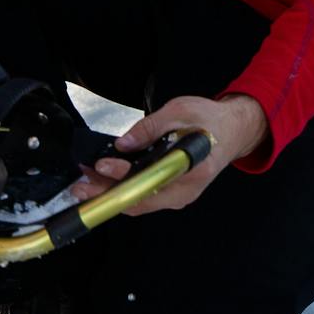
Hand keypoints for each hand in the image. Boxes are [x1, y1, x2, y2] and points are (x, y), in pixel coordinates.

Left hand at [77, 92, 267, 214]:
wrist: (233, 130)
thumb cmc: (209, 119)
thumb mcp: (181, 111)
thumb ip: (151, 126)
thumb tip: (122, 143)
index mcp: (192, 169)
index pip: (151, 180)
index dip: (123, 175)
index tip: (101, 164)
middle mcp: (184, 192)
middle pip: (140, 200)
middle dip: (107, 194)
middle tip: (79, 187)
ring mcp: (178, 197)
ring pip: (139, 203)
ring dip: (111, 194)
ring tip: (85, 184)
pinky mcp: (172, 194)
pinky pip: (144, 198)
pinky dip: (123, 191)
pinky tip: (104, 182)